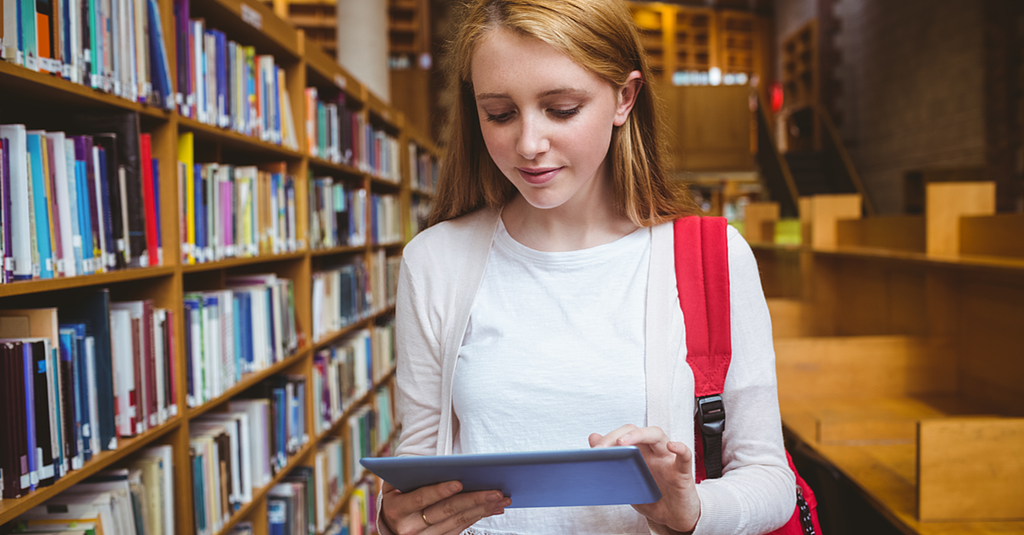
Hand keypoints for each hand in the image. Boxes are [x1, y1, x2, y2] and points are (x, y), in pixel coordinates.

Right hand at [380, 480, 510, 534]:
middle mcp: (410, 528)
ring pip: (458, 521)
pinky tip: (493, 508)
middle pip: (446, 512)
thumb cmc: (398, 495)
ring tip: (501, 498)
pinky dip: (478, 516)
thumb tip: (442, 463)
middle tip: (496, 491)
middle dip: (473, 500)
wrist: (391, 523)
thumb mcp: (395, 483)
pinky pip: (461, 528)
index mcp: (397, 510)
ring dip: (482, 509)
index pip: (421, 498)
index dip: (440, 491)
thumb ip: (411, 473)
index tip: (459, 482)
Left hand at [590, 425, 700, 533]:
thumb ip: (614, 461)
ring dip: (640, 435)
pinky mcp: (683, 473)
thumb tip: (593, 438)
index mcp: (641, 453)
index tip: (594, 450)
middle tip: (603, 448)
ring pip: (658, 435)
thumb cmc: (653, 498)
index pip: (625, 434)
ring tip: (623, 442)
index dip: (609, 438)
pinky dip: (680, 449)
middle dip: (619, 435)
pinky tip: (672, 446)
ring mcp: (668, 460)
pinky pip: (685, 457)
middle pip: (639, 431)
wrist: (673, 518)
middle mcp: (654, 452)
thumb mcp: (630, 481)